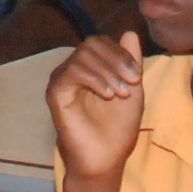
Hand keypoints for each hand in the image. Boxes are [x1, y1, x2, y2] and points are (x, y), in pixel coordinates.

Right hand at [49, 33, 146, 182]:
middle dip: (116, 60)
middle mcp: (72, 69)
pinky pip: (71, 72)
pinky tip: (107, 94)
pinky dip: (94, 79)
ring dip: (107, 72)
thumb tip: (129, 32)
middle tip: (131, 82)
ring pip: (83, 56)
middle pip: (92, 44)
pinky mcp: (55, 93)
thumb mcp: (133, 89)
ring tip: (120, 93)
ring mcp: (62, 80)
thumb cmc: (118, 127)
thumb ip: (131, 61)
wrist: (106, 158)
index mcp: (90, 67)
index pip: (101, 43)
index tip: (137, 76)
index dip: (121, 54)